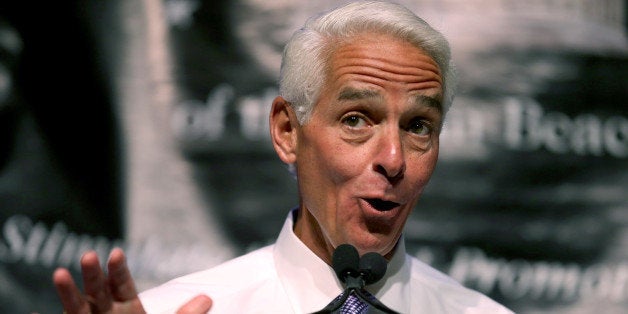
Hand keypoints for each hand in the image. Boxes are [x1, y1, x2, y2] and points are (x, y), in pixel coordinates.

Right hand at [53, 247, 211, 313]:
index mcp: (127, 307)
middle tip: (89, 255)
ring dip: (68, 293)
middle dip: (93, 275)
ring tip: (59, 274)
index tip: (117, 253)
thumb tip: (207, 299)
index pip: (122, 284)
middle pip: (98, 292)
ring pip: (77, 309)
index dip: (119, 270)